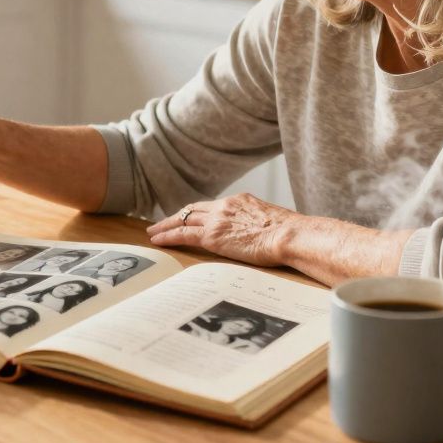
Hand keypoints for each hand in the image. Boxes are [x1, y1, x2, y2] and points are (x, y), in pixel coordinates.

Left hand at [146, 193, 296, 266]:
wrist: (289, 235)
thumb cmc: (289, 234)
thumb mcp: (273, 222)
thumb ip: (259, 225)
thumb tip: (264, 235)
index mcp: (240, 201)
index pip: (212, 206)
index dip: (197, 212)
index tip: (189, 216)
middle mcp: (225, 206)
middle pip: (193, 209)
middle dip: (176, 216)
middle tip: (161, 223)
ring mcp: (217, 220)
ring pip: (183, 220)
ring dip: (165, 226)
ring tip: (153, 232)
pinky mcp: (212, 236)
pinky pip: (183, 234)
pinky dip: (168, 236)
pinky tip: (157, 241)